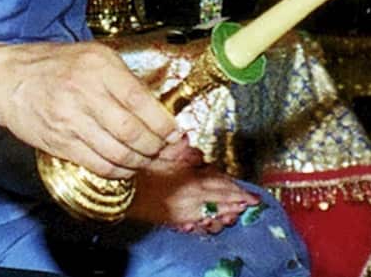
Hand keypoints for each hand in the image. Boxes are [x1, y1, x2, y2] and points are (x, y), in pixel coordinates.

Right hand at [0, 41, 178, 179]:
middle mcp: (85, 93)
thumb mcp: (92, 56)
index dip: (164, 125)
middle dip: (157, 149)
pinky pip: (99, 165)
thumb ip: (123, 79)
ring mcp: (71, 121)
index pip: (142, 102)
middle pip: (134, 134)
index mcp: (99, 66)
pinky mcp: (61, 143)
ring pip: (119, 154)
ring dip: (141, 163)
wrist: (7, 80)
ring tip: (150, 160)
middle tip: (167, 152)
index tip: (176, 134)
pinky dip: (119, 171)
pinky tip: (127, 167)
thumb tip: (158, 109)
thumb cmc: (53, 65)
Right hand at [129, 158, 258, 234]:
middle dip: (237, 202)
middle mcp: (191, 199)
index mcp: (190, 180)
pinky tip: (212, 222)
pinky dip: (208, 223)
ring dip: (225, 214)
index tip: (251, 194)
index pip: (220, 185)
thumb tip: (194, 148)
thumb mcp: (160, 153)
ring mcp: (182, 213)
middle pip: (220, 201)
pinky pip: (196, 224)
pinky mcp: (172, 221)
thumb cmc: (138, 168)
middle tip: (251, 204)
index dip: (236, 189)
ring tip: (236, 213)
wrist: (119, 190)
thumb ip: (181, 151)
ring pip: (211, 215)